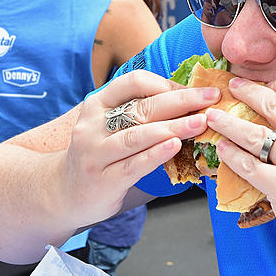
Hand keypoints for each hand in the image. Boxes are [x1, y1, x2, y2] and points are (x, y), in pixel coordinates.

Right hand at [54, 69, 220, 228]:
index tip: (197, 89)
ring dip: (174, 126)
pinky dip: (156, 153)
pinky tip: (175, 145)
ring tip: (201, 122)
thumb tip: (188, 97)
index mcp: (98, 104)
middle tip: (210, 98)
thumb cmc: (100, 153)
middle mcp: (93, 125)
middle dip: (182, 101)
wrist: (65, 193)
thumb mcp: (112, 125)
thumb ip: (140, 111)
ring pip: (139, 135)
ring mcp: (95, 153)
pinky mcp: (103, 180)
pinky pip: (133, 164)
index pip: (134, 82)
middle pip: (143, 108)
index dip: (168, 83)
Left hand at [207, 76, 275, 275]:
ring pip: (252, 133)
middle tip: (231, 87)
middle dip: (246, 92)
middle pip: (272, 104)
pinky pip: (247, 165)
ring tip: (213, 117)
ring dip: (227, 123)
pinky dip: (230, 155)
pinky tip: (223, 150)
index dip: (274, 83)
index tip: (260, 84)